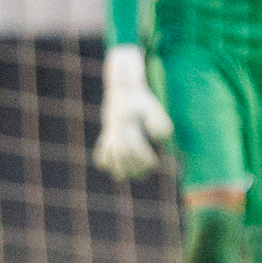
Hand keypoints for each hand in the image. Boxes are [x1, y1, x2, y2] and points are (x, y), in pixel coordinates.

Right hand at [93, 45, 173, 178]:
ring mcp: (110, 133)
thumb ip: (159, 123)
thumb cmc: (141, 99)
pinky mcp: (107, 134)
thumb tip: (159, 140)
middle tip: (147, 170)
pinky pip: (101, 152)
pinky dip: (105, 161)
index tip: (155, 162)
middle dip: (135, 167)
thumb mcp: (153, 107)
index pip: (136, 148)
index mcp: (128, 124)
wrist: (123, 87)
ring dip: (120, 168)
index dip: (146, 159)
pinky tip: (113, 166)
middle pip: (123, 156)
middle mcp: (117, 130)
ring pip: (111, 156)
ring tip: (129, 175)